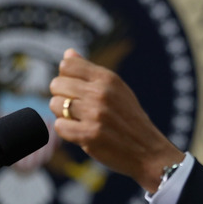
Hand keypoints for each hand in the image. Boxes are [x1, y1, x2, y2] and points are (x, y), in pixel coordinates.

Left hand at [49, 48, 183, 192]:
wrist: (147, 149)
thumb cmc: (129, 118)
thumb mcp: (117, 89)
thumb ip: (90, 72)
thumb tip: (68, 53)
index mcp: (108, 78)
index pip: (67, 64)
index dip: (66, 77)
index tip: (76, 89)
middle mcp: (101, 93)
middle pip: (57, 84)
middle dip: (62, 96)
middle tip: (77, 108)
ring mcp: (95, 114)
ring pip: (55, 104)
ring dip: (62, 114)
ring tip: (79, 120)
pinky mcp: (89, 135)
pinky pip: (59, 126)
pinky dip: (66, 131)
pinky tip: (79, 132)